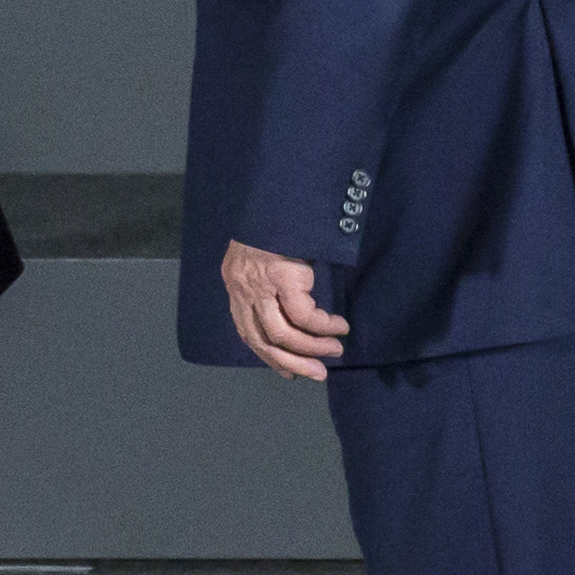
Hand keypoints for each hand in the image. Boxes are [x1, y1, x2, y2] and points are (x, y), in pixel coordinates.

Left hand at [222, 239, 350, 379]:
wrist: (278, 200)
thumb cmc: (275, 228)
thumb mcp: (260, 260)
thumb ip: (266, 286)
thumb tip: (289, 316)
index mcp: (235, 285)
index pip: (247, 331)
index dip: (268, 356)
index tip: (288, 372)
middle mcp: (243, 288)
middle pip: (263, 340)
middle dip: (292, 362)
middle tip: (317, 374)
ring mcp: (261, 284)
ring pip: (284, 333)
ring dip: (312, 348)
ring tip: (334, 350)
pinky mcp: (283, 278)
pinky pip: (305, 315)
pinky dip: (324, 326)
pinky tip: (339, 326)